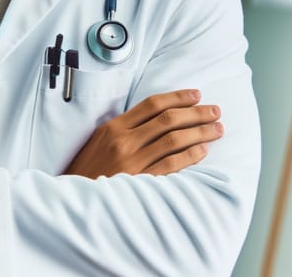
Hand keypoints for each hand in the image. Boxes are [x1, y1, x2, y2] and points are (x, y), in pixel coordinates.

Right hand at [64, 89, 222, 177]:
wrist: (74, 196)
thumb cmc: (89, 167)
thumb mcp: (100, 138)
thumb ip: (125, 126)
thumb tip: (157, 116)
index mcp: (114, 126)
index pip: (152, 104)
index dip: (177, 97)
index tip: (196, 94)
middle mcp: (125, 141)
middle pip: (167, 120)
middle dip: (195, 113)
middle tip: (215, 110)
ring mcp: (133, 161)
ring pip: (173, 140)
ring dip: (199, 133)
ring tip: (217, 129)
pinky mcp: (140, 181)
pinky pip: (171, 165)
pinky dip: (190, 156)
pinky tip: (203, 151)